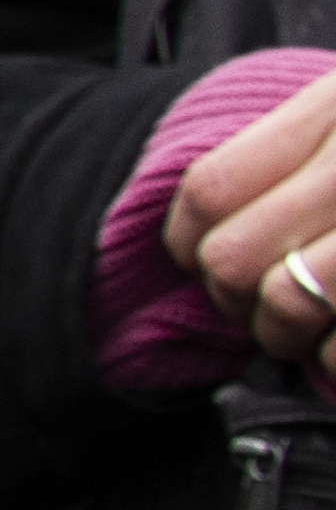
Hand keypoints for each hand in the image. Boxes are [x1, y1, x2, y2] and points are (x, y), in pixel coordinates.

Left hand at [166, 72, 335, 378]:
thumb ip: (297, 147)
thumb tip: (204, 236)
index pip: (209, 191)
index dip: (188, 242)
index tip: (203, 261)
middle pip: (231, 259)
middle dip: (239, 299)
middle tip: (272, 304)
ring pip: (284, 304)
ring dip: (289, 333)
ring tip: (318, 325)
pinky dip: (335, 361)